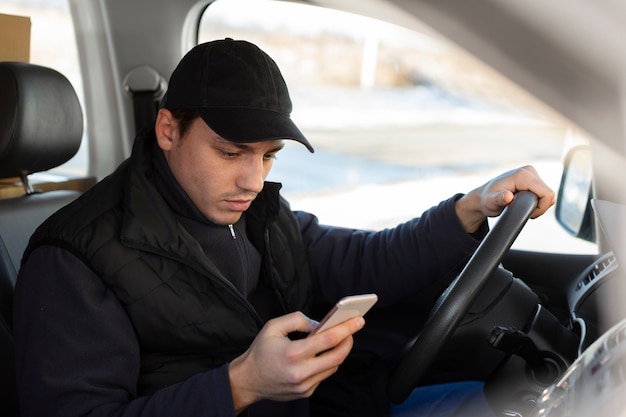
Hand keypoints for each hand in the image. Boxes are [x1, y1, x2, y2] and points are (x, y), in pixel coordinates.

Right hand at [228, 311, 363, 412]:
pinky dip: (327, 363)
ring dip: (339, 352)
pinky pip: (323, 375)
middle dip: (349, 340)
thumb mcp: (273, 327)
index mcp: (292, 353)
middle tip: (352, 328)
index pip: (328, 339)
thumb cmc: (260, 351)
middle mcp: (300, 372)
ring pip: (333, 367)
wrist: (247, 381)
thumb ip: (298, 320)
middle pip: (337, 356)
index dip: (346, 328)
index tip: (358, 320)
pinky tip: (324, 353)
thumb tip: (319, 324)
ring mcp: (304, 385)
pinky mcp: (305, 393)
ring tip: (341, 338)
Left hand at [455, 165, 555, 232]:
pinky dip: (537, 201)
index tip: (529, 214)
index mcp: (522, 175)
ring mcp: (531, 173)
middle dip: (539, 207)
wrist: (483, 197)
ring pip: (547, 193)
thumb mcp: (490, 202)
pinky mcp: (532, 178)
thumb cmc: (486, 200)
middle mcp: (529, 171)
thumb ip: (498, 199)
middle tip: (523, 212)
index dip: (541, 207)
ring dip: (538, 204)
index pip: (547, 193)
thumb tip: (508, 196)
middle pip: (548, 193)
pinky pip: (544, 192)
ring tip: (522, 208)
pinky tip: (525, 203)